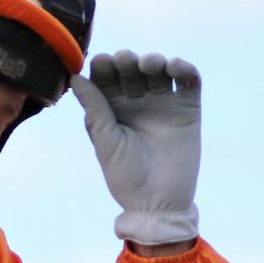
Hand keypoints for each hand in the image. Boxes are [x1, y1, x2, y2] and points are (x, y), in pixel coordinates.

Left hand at [71, 50, 200, 245]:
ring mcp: (163, 103)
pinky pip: (188, 81)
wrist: (158, 202)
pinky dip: (183, 68)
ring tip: (149, 65)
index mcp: (111, 108)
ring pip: (158, 70)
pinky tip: (174, 67)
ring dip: (153, 60)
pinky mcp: (188, 109)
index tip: (101, 61)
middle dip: (127, 60)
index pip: (106, 77)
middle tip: (125, 61)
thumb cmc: (125, 175)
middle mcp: (136, 101)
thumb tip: (75, 77)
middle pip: (130, 69)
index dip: (103, 65)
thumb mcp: (105, 140)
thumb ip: (95, 108)